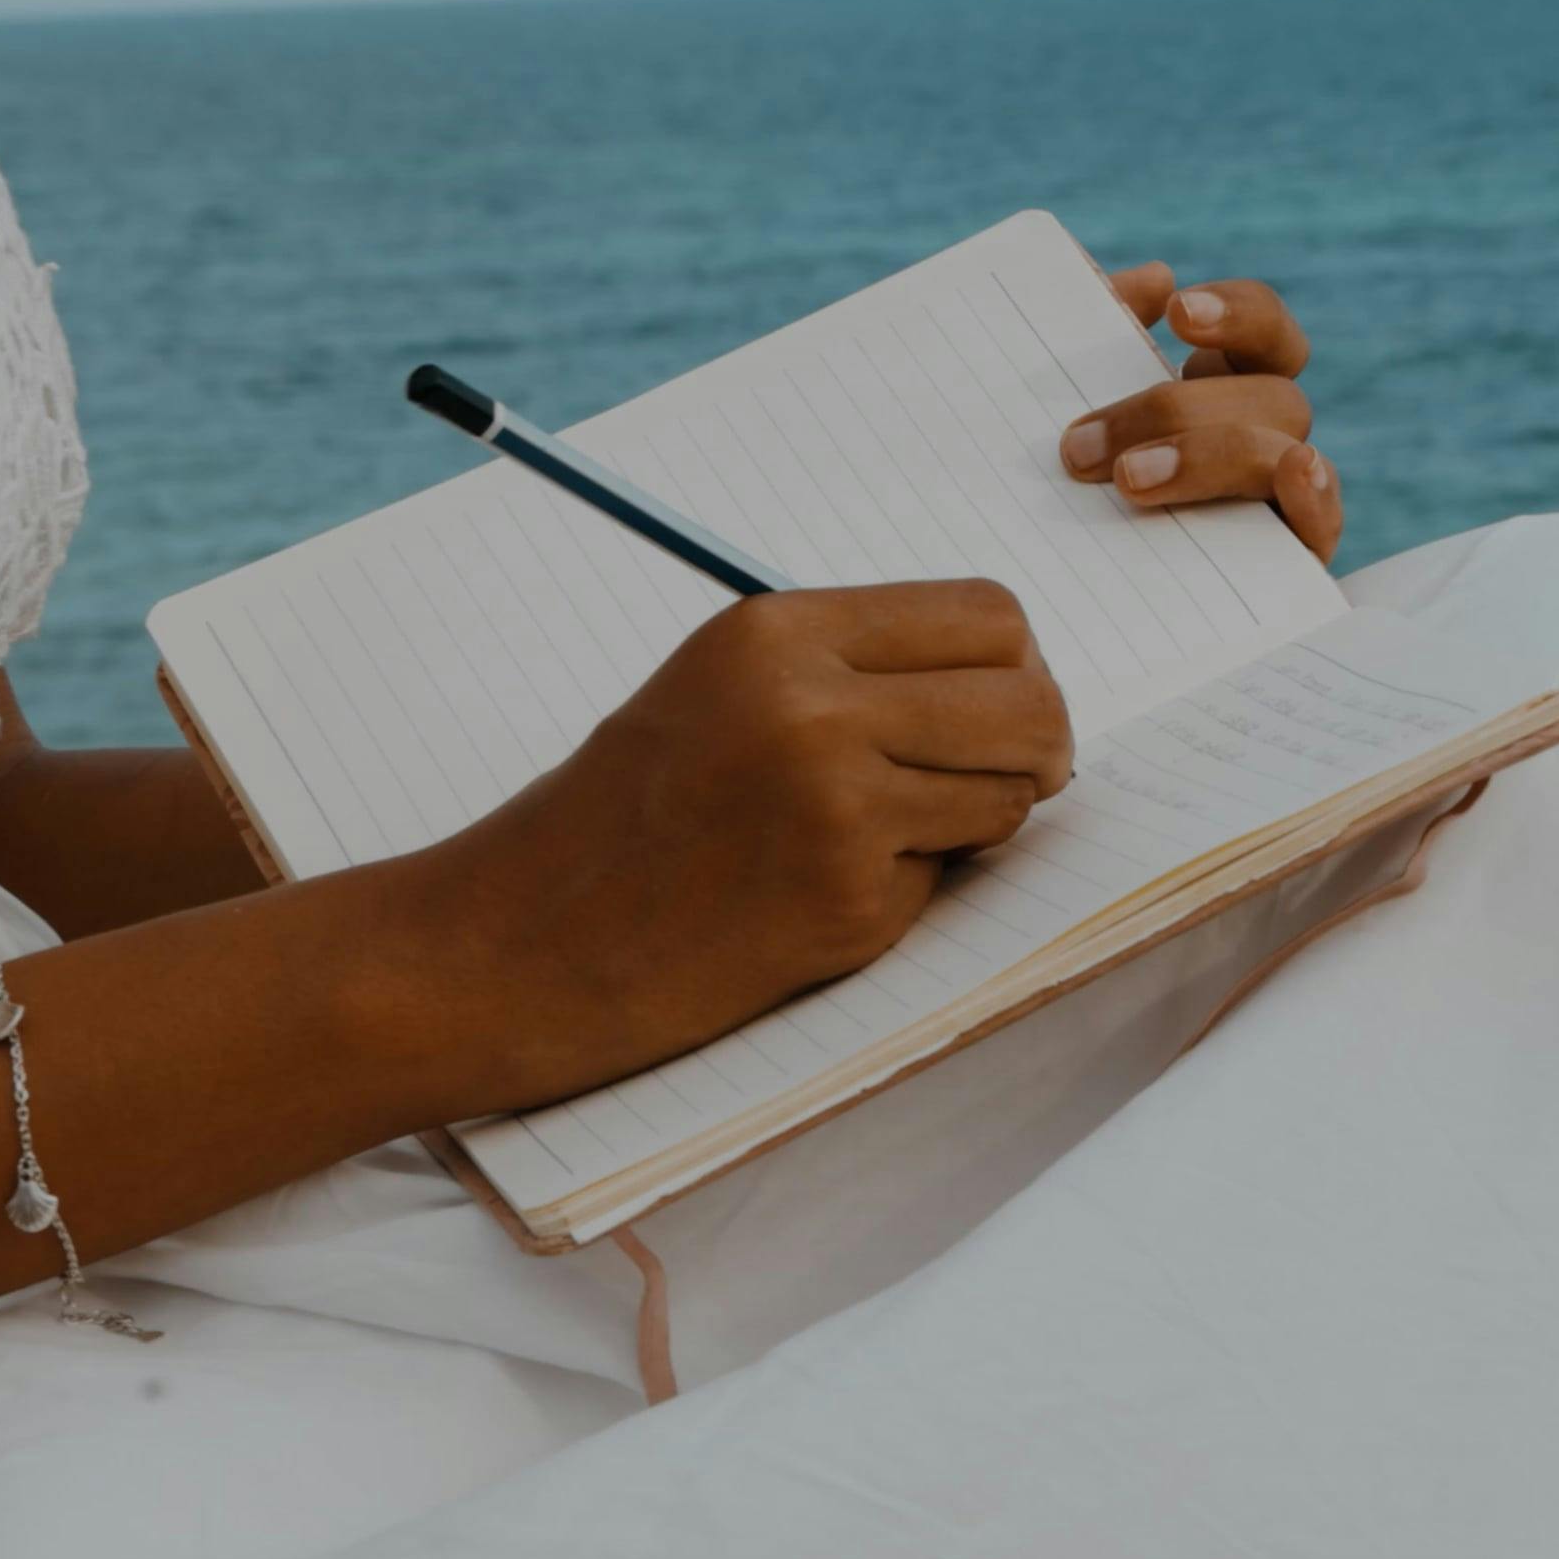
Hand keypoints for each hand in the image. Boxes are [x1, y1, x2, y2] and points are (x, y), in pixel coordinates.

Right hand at [388, 581, 1071, 1112]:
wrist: (520, 943)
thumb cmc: (626, 818)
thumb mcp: (723, 689)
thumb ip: (854, 669)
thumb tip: (1018, 678)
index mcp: (778, 630)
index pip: (989, 615)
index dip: (1020, 666)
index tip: (1002, 709)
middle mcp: (811, 703)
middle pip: (1029, 699)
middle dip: (1037, 746)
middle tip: (1006, 782)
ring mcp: (833, 804)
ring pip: (1010, 793)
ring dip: (976, 822)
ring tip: (882, 841)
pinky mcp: (844, 900)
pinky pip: (950, 879)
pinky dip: (910, 892)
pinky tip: (817, 898)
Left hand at [1060, 265, 1342, 561]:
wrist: (1046, 617)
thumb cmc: (1061, 490)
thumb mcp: (1062, 407)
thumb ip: (1099, 333)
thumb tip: (1152, 277)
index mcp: (1225, 389)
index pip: (1263, 327)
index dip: (1237, 312)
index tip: (1176, 312)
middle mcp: (1264, 438)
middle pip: (1270, 395)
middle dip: (1177, 410)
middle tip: (1085, 446)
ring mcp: (1278, 504)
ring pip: (1287, 454)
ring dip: (1210, 457)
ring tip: (1128, 483)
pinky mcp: (1284, 568)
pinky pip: (1323, 532)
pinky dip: (1317, 501)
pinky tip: (1294, 480)